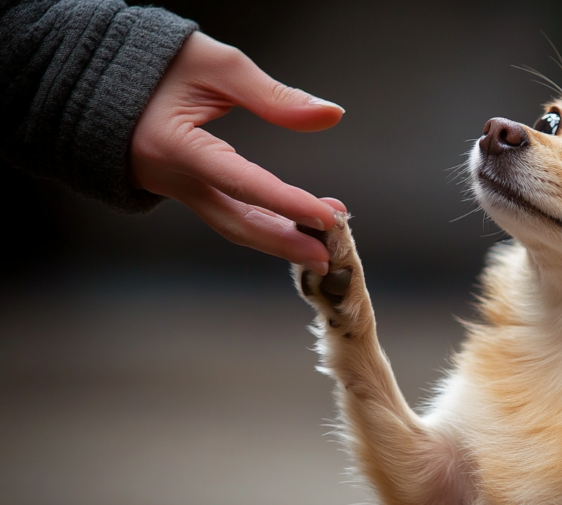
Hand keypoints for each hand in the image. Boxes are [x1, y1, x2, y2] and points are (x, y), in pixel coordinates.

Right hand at [130, 32, 344, 274]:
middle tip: (329, 253)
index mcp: (174, 146)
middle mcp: (171, 178)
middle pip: (235, 223)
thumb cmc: (156, 61)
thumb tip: (331, 115)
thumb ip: (274, 96)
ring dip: (279, 235)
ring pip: (231, 224)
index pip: (241, 183)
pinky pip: (226, 213)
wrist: (98, 71)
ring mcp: (174, 188)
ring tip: (325, 235)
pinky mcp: (183, 188)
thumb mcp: (218, 66)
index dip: (286, 202)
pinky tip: (297, 218)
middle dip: (284, 242)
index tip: (325, 215)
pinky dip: (264, 220)